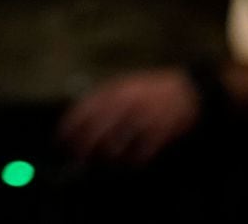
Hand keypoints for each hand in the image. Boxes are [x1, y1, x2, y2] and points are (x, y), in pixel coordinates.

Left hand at [57, 69, 200, 166]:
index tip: (61, 138)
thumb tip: (78, 117)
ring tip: (106, 158)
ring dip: (108, 154)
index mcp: (116, 90)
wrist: (186, 90)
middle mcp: (127, 102)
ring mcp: (143, 116)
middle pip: (98, 127)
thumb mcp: (124, 86)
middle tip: (78, 156)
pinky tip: (132, 161)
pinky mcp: (160, 130)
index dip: (71, 125)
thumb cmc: (150, 90)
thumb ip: (104, 99)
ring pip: (118, 141)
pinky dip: (134, 158)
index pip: (86, 108)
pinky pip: (141, 150)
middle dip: (84, 144)